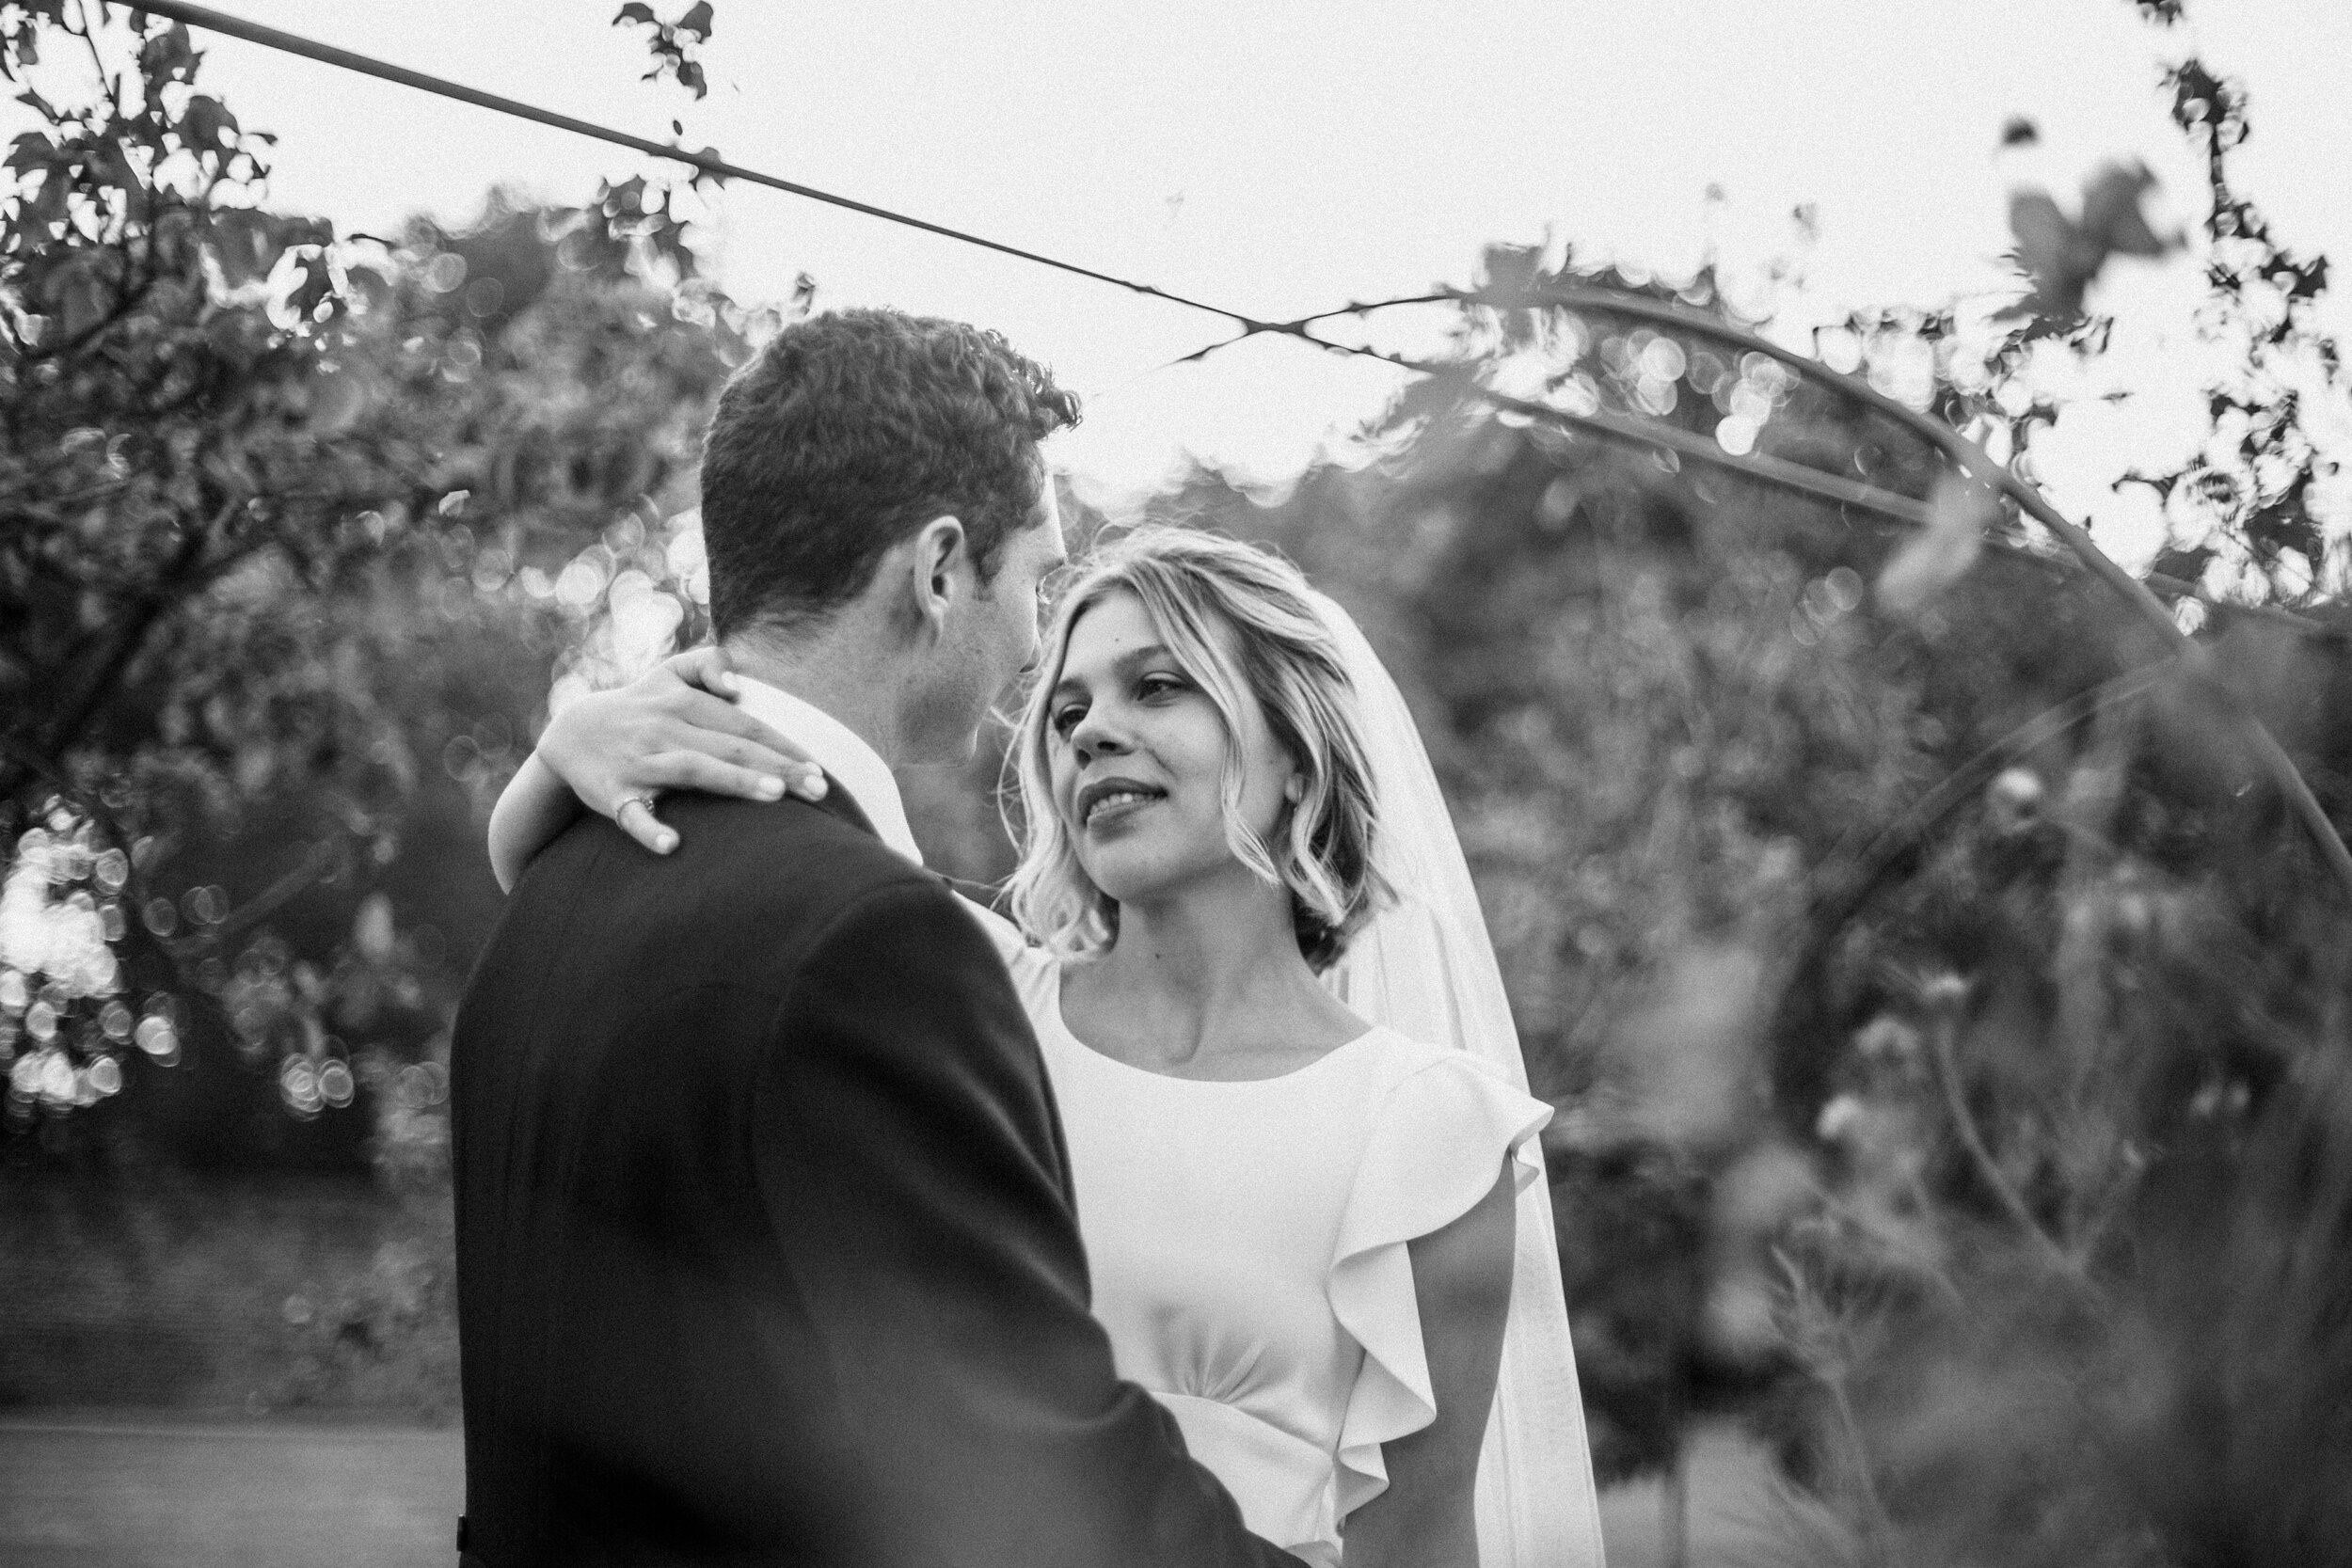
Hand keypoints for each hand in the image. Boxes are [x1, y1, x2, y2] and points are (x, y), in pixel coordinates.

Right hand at [537, 646, 827, 855]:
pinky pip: (630, 814)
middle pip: (730, 746)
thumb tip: (738, 683)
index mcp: (683, 702)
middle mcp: (665, 728)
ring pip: (692, 770)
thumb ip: (708, 663)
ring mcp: (639, 762)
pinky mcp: (612, 794)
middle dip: (778, 767)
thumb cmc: (639, 706)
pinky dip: (649, 828)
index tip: (820, 769)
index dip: (783, 745)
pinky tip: (672, 846)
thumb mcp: (668, 672)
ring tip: (774, 797)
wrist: (569, 734)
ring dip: (733, 782)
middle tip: (819, 788)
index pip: (744, 724)